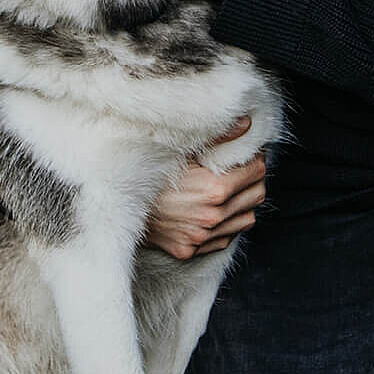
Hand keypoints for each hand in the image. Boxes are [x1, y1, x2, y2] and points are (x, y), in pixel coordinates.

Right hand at [144, 116, 266, 259]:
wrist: (116, 203)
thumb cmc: (147, 171)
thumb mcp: (181, 149)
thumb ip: (218, 137)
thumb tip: (247, 124)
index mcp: (214, 189)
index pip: (257, 171)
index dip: (255, 158)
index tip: (247, 153)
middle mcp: (211, 217)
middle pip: (257, 195)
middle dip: (254, 179)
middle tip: (242, 168)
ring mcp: (202, 237)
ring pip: (247, 219)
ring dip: (243, 203)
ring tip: (230, 190)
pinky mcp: (192, 250)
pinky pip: (226, 237)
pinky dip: (227, 223)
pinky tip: (214, 209)